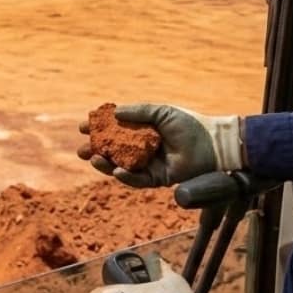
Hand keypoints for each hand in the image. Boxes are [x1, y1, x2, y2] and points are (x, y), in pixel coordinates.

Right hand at [78, 103, 242, 187]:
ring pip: (122, 166)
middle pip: (115, 150)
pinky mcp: (158, 179)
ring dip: (106, 164)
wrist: (212, 144)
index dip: (99, 129)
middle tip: (81, 150)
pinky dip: (126, 176)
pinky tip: (116, 170)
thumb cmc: (189, 124)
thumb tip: (114, 112)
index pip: (116, 130)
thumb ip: (138, 112)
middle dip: (96, 150)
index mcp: (144, 130)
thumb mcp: (161, 112)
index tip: (83, 126)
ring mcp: (150, 164)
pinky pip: (138, 179)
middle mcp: (145, 147)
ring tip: (93, 159)